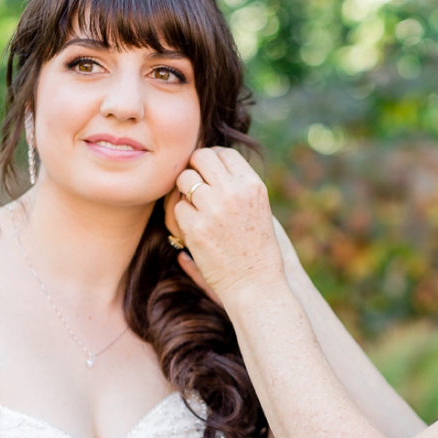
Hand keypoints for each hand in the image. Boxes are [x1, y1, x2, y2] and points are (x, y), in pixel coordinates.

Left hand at [172, 148, 285, 301]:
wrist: (256, 283)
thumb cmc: (257, 247)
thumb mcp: (259, 207)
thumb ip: (238, 184)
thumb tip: (211, 161)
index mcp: (253, 185)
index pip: (224, 153)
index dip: (211, 159)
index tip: (208, 172)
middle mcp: (234, 191)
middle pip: (200, 158)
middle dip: (193, 168)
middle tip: (194, 185)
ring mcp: (214, 209)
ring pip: (184, 180)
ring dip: (184, 192)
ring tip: (194, 209)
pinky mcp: (197, 228)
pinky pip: (178, 208)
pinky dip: (182, 217)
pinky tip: (194, 229)